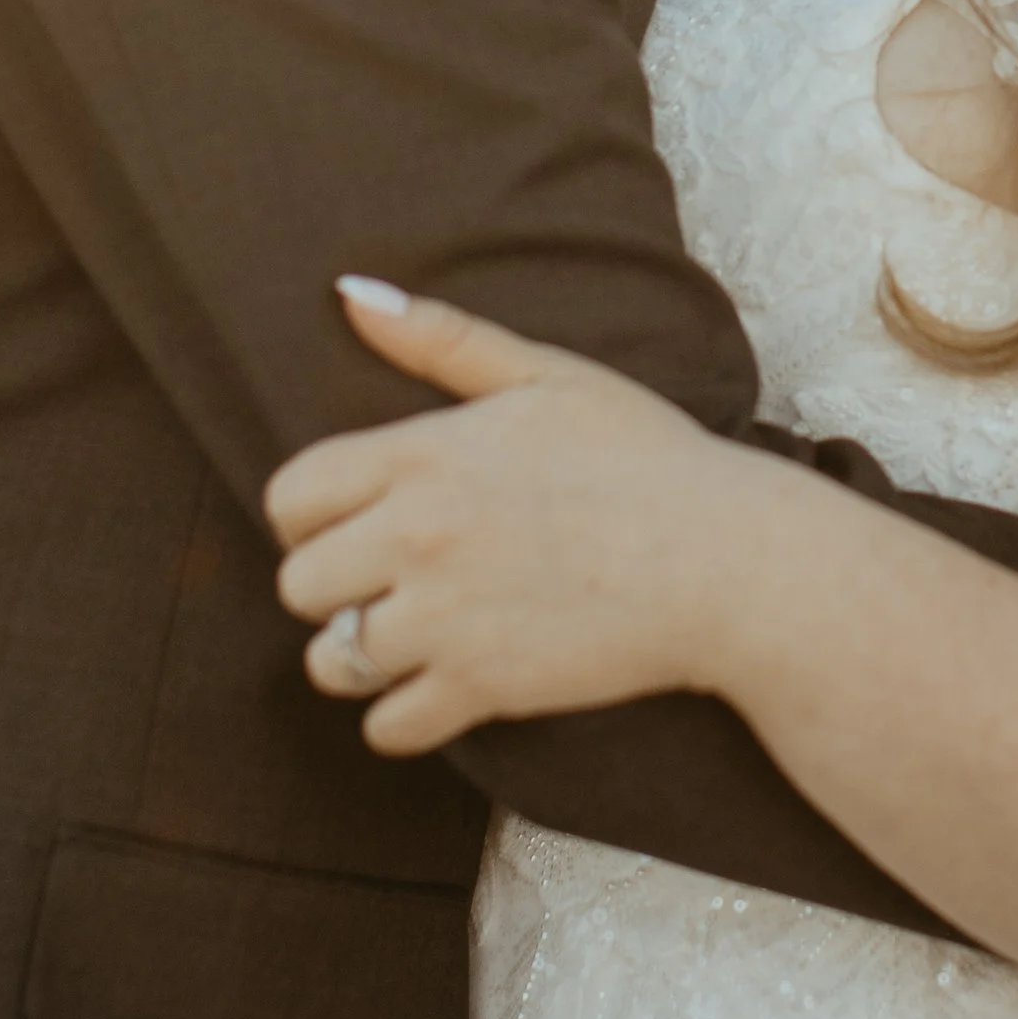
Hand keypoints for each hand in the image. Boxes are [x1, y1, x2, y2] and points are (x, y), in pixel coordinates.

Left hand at [265, 280, 758, 752]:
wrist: (727, 560)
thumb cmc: (647, 457)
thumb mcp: (548, 375)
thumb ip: (441, 337)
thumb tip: (349, 291)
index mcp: (424, 455)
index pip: (290, 496)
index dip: (311, 513)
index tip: (356, 519)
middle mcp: (418, 538)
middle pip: (298, 584)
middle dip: (335, 584)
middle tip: (392, 577)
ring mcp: (446, 620)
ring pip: (332, 660)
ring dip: (363, 652)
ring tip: (416, 631)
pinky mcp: (482, 689)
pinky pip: (388, 726)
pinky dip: (405, 715)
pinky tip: (445, 681)